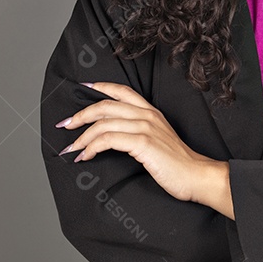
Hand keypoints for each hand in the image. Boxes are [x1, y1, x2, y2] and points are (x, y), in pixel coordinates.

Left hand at [55, 82, 213, 203]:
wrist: (196, 175)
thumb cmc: (177, 163)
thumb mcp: (158, 140)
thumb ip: (139, 132)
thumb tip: (113, 138)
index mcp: (151, 112)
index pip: (122, 91)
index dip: (101, 86)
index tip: (83, 86)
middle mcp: (147, 115)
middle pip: (105, 106)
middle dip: (80, 115)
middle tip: (65, 125)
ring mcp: (145, 127)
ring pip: (102, 123)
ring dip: (82, 137)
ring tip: (72, 149)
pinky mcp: (142, 142)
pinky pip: (108, 139)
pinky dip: (92, 147)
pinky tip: (86, 156)